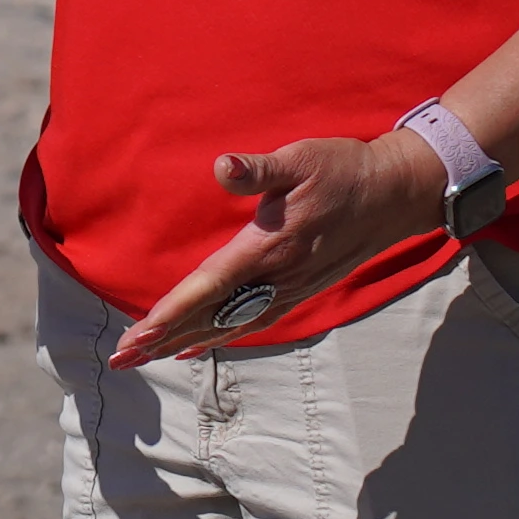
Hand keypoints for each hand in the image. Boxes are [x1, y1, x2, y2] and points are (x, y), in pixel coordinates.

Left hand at [112, 134, 443, 366]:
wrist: (397, 193)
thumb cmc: (345, 170)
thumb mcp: (301, 159)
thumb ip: (260, 169)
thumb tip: (223, 167)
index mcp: (269, 247)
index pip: (209, 286)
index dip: (172, 312)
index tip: (139, 334)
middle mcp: (277, 277)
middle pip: (211, 317)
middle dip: (164, 339)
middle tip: (121, 359)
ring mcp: (291, 289)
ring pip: (229, 326)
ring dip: (185, 342)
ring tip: (146, 358)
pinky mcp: (300, 290)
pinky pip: (252, 323)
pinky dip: (221, 338)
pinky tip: (197, 347)